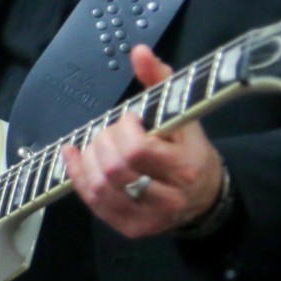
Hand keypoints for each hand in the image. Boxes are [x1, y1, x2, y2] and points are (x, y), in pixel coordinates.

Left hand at [63, 45, 224, 238]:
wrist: (206, 196)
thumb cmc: (189, 149)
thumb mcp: (181, 113)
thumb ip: (160, 81)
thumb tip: (139, 51)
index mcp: (187, 168)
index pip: (138, 150)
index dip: (124, 130)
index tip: (130, 120)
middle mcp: (170, 199)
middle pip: (116, 170)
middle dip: (103, 143)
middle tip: (110, 132)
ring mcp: (149, 218)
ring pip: (101, 188)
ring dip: (89, 159)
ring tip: (96, 144)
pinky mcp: (132, 228)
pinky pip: (94, 203)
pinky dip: (77, 175)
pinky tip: (74, 156)